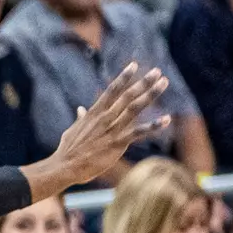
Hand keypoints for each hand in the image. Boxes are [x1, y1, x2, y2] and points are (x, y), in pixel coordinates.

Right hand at [45, 64, 169, 185]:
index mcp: (94, 113)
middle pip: (127, 96)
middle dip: (143, 82)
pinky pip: (138, 132)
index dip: (123, 77)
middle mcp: (104, 118)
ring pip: (134, 108)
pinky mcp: (117, 143)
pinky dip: (153, 126)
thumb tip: (80, 109)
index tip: (134, 65)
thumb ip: (80, 119)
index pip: (111, 90)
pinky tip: (166, 119)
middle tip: (157, 71)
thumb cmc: (68, 150)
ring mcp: (111, 129)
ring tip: (164, 84)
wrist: (65, 166)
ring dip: (150, 95)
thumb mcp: (73, 130)